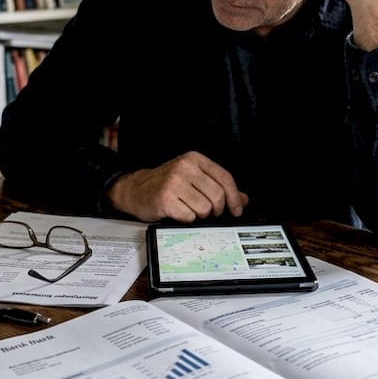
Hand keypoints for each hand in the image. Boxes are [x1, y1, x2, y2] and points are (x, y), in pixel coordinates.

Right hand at [107, 151, 246, 222]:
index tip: (237, 209)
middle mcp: (184, 167)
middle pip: (217, 195)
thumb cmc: (166, 184)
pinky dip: (187, 219)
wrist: (134, 189)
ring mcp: (174, 183)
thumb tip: (243, 200)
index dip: (235, 196)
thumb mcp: (193, 178)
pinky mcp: (165, 199)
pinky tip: (178, 212)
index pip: (224, 177)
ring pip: (205, 208)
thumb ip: (218, 186)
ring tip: (189, 209)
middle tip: (210, 212)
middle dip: (217, 209)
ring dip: (200, 215)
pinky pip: (189, 216)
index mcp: (194, 159)